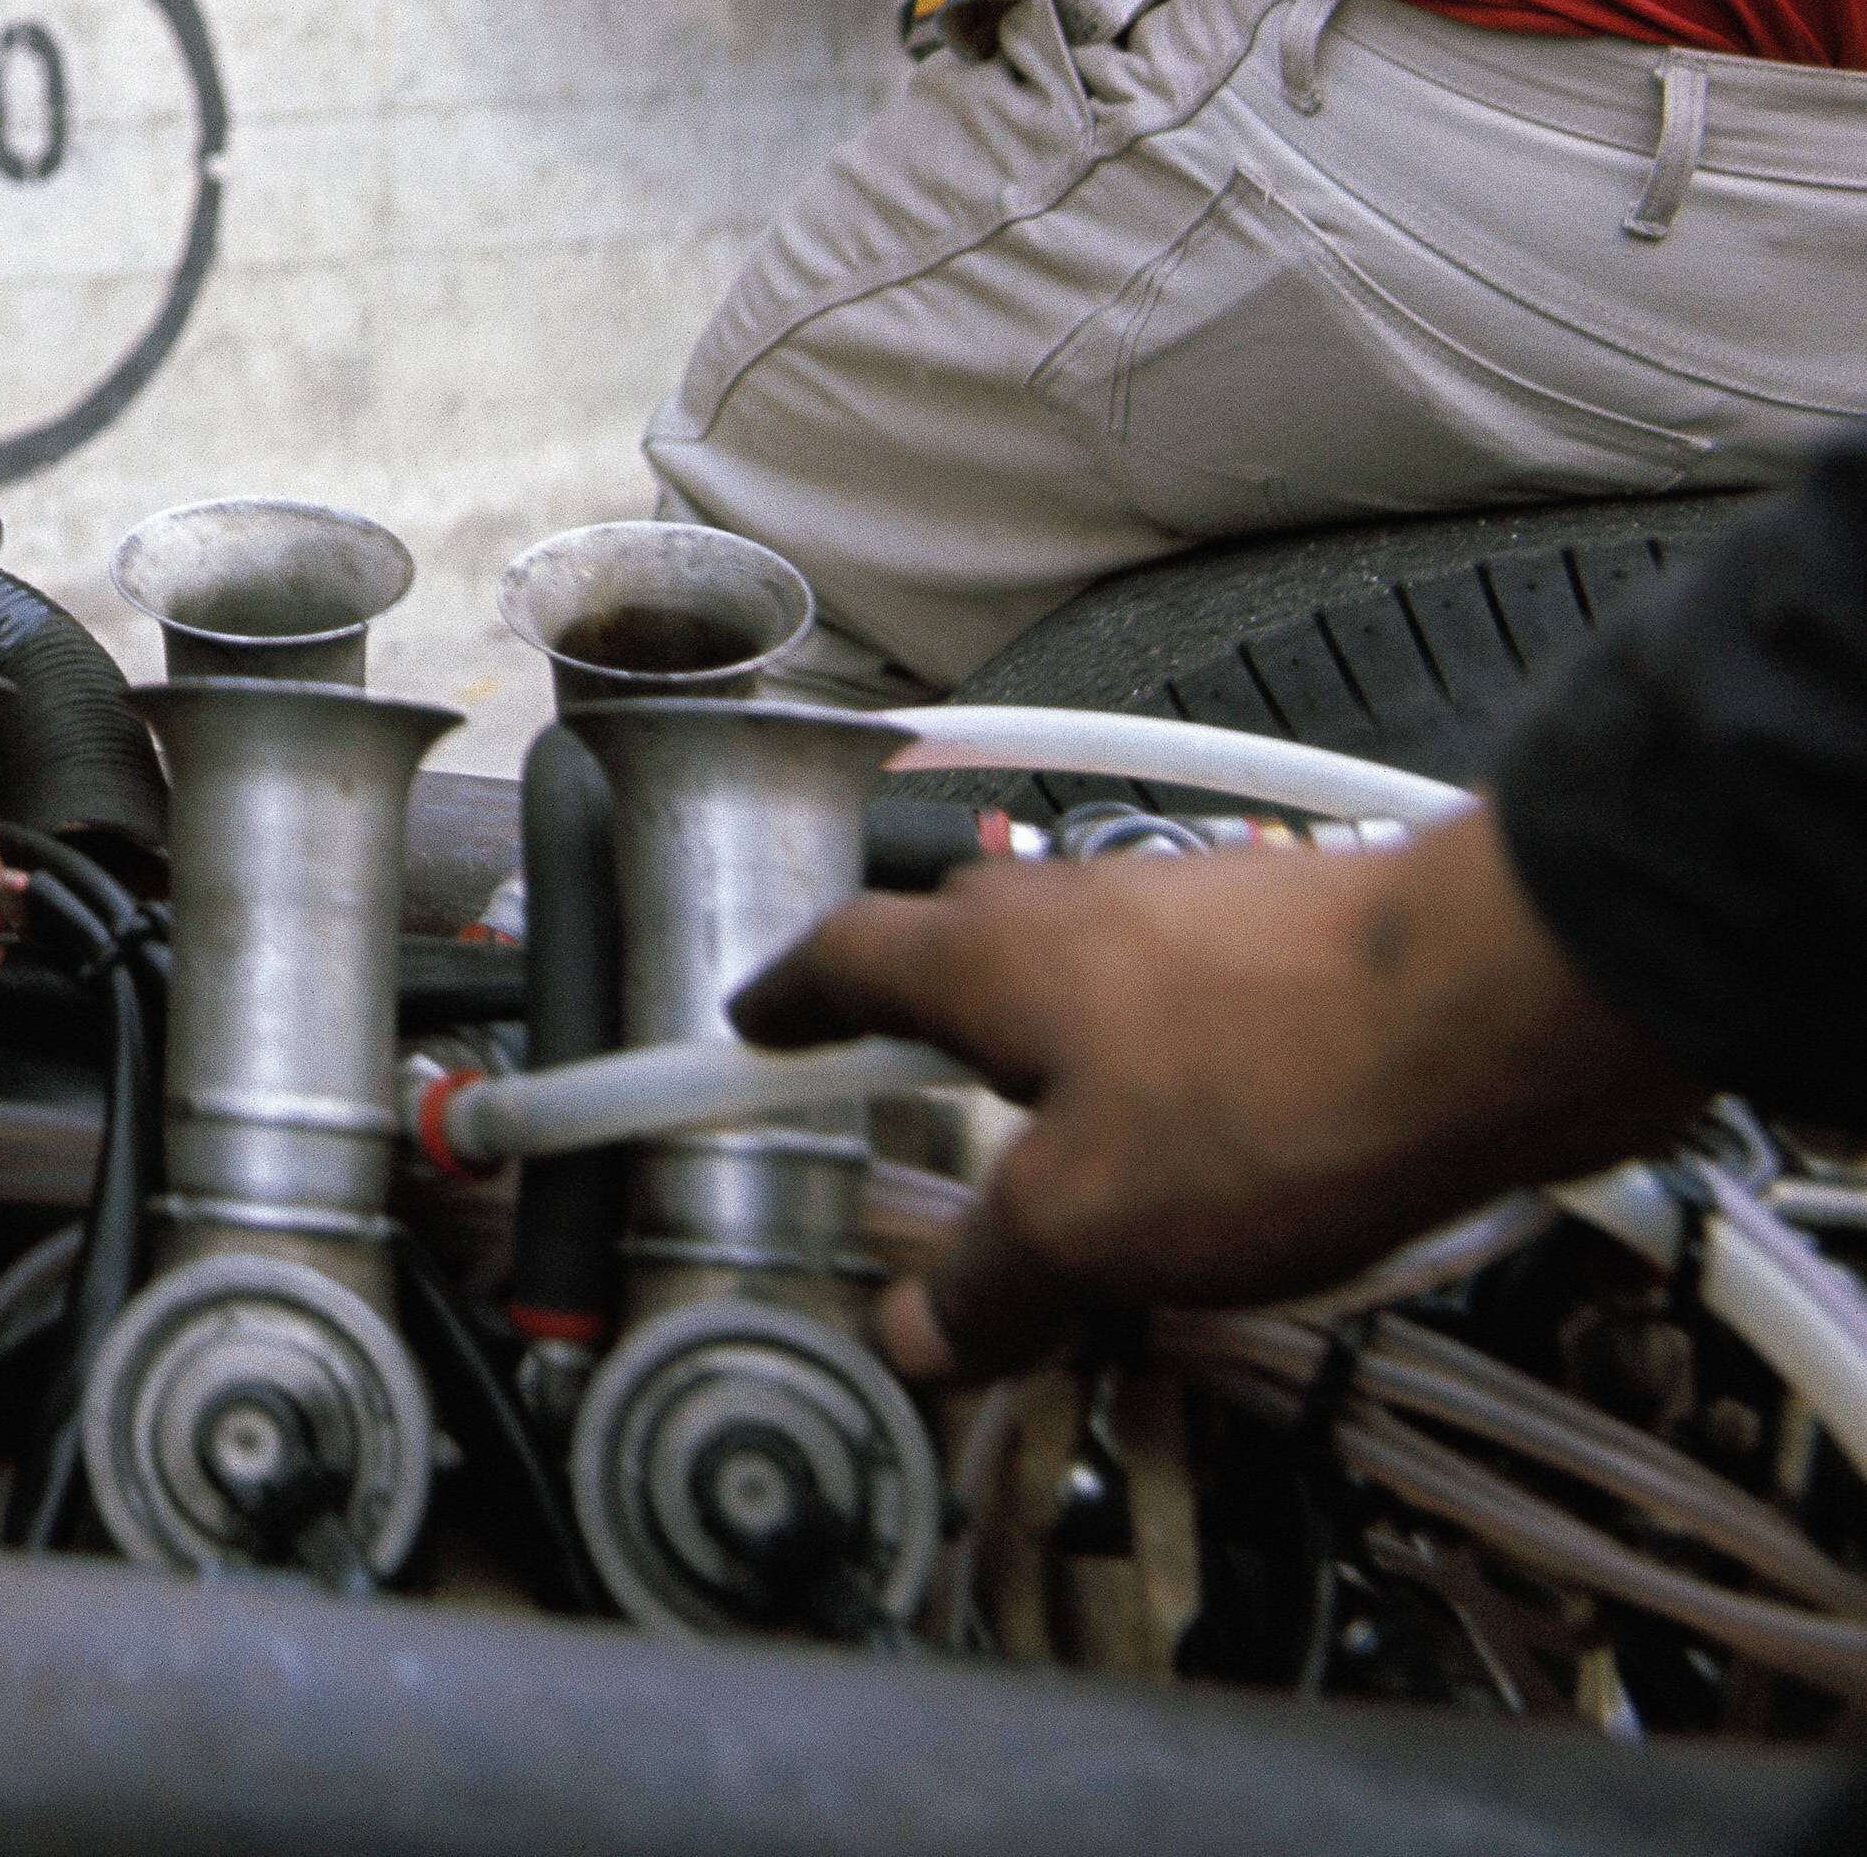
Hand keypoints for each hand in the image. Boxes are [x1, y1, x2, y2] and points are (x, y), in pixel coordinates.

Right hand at [734, 807, 1697, 1383]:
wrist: (1488, 1008)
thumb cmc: (1271, 1093)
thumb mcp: (1095, 1227)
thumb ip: (992, 1281)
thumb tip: (915, 1333)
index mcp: (984, 958)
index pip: (842, 957)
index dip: (789, 999)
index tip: (753, 1023)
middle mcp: (1068, 909)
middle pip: (956, 947)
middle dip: (920, 1015)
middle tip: (901, 1085)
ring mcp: (1182, 909)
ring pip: (1075, 971)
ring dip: (1049, 1043)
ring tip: (1069, 1148)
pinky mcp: (1286, 943)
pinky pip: (1178, 994)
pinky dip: (1157, 1058)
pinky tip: (1213, 1139)